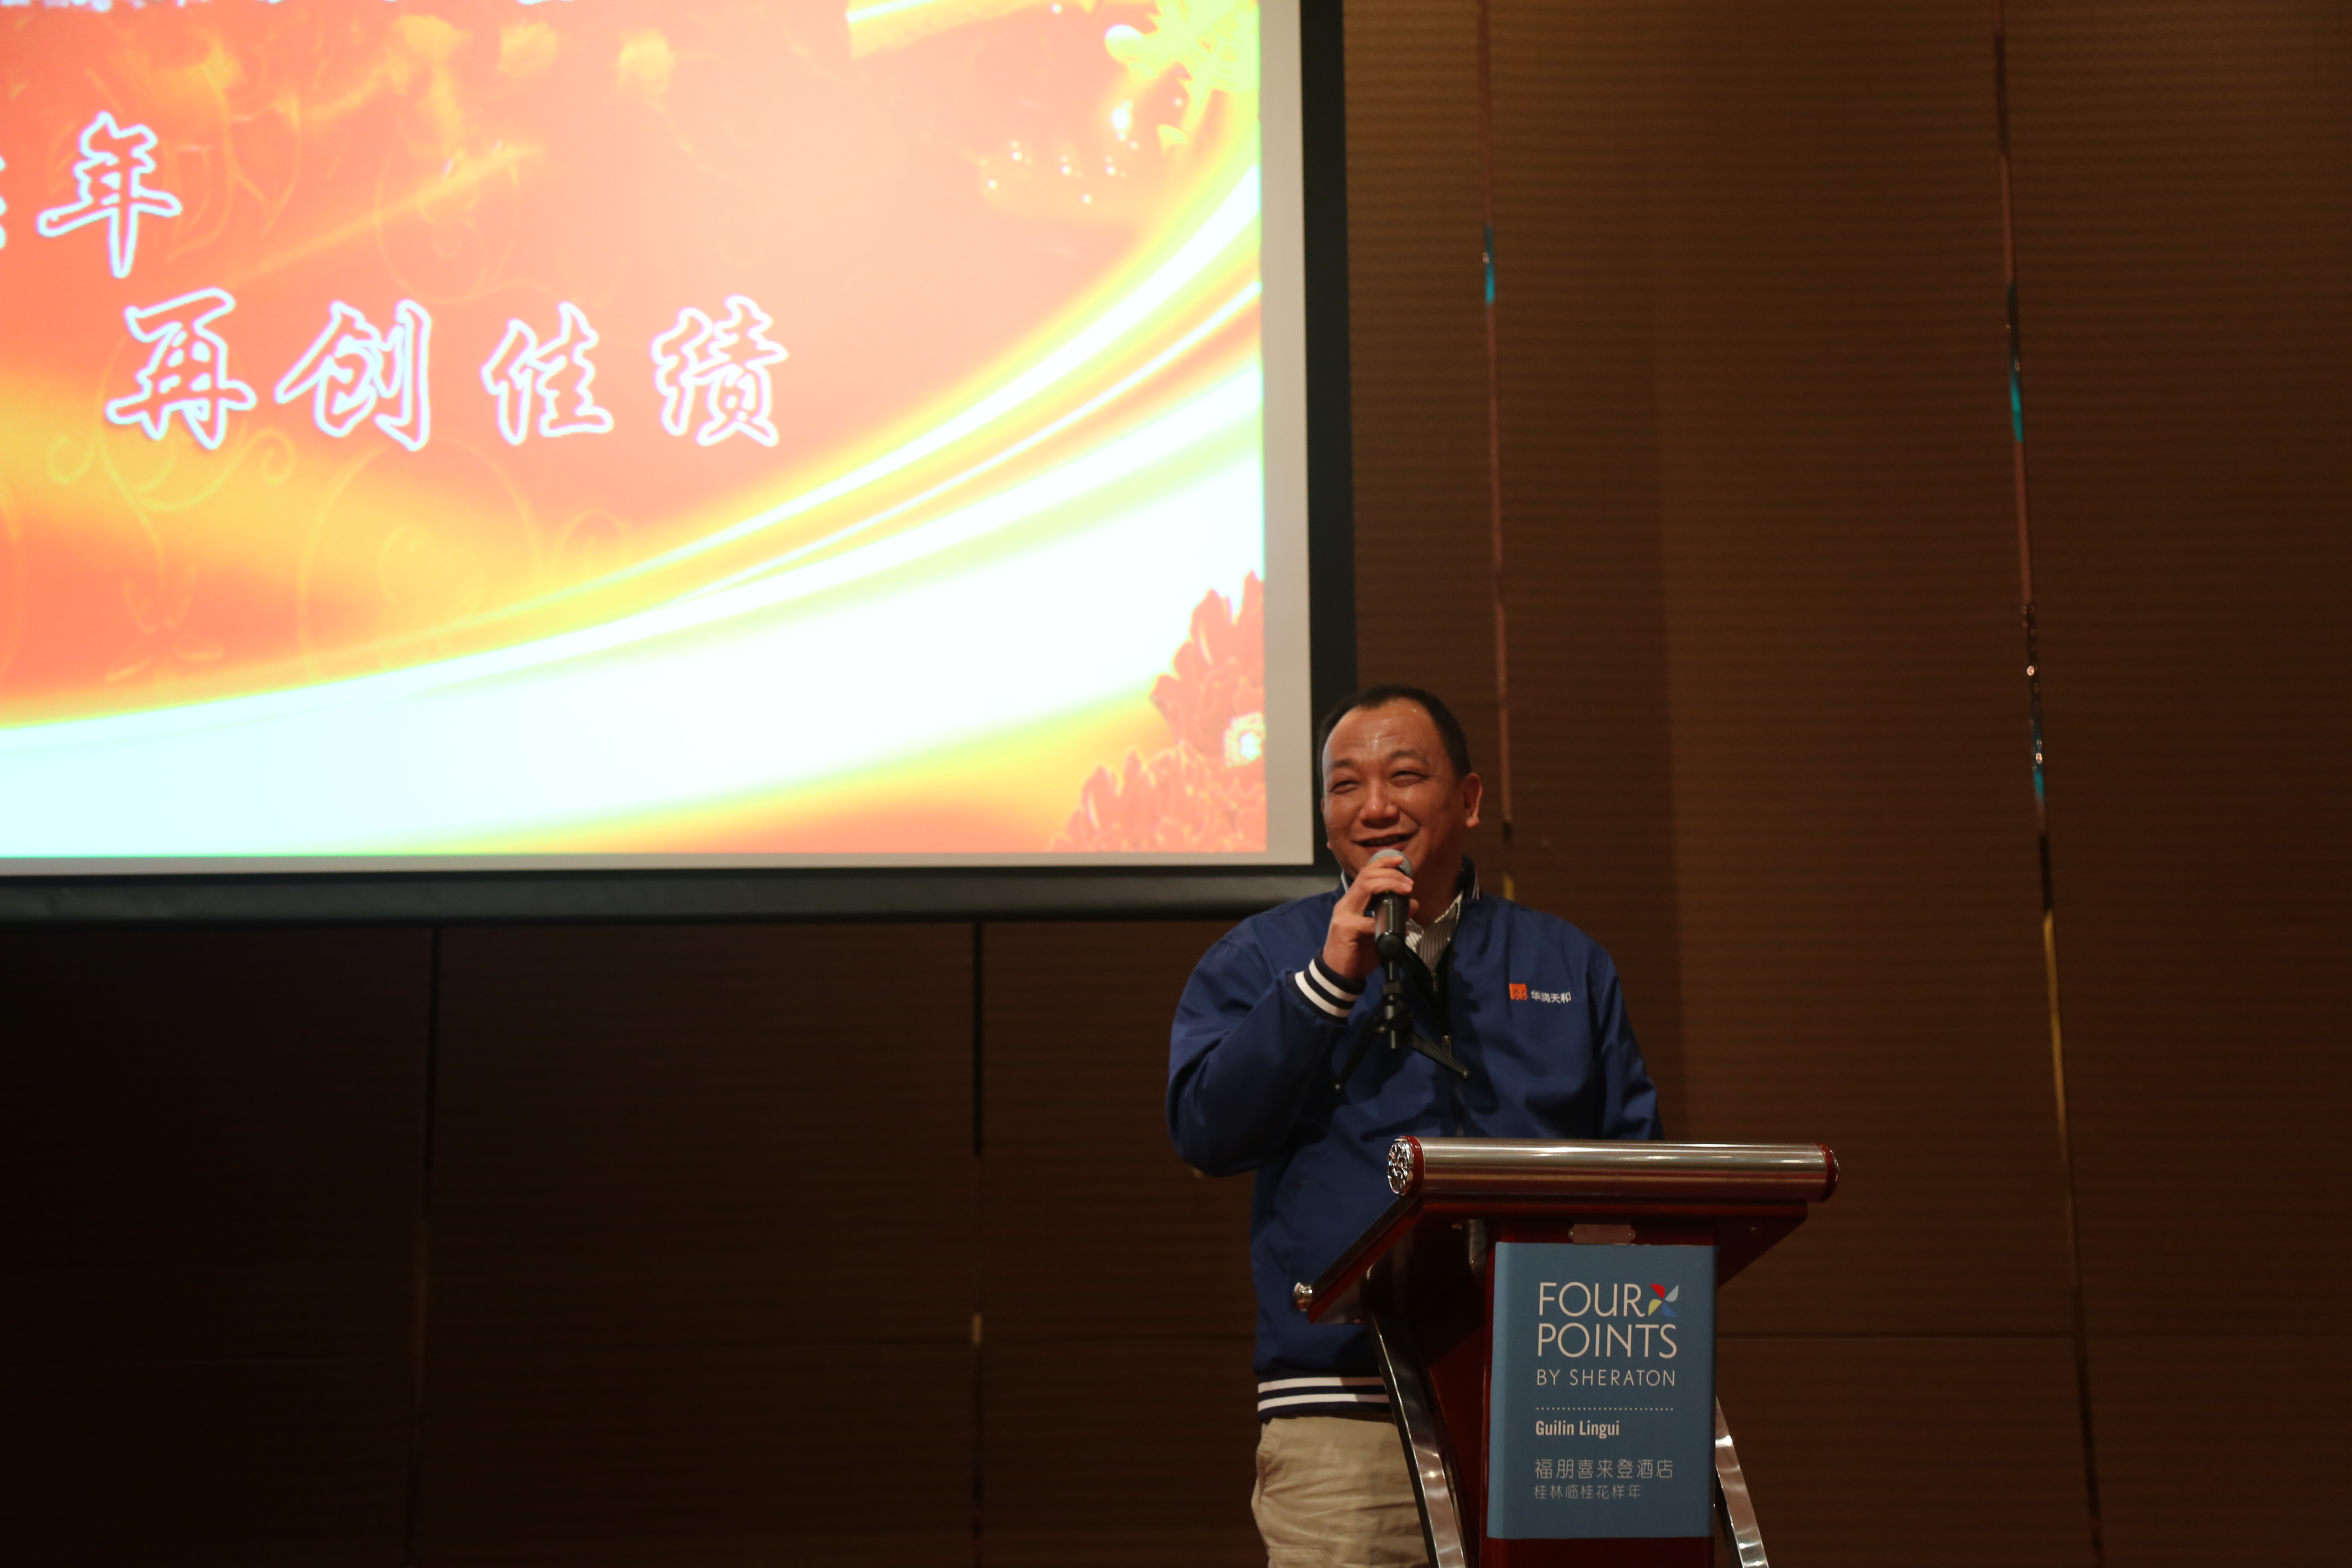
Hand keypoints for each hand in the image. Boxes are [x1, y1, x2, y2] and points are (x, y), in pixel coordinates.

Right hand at [1320, 860, 1413, 981]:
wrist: (1338, 976)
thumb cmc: (1356, 953)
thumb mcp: (1378, 932)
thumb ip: (1393, 917)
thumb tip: (1413, 904)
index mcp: (1352, 902)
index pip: (1365, 874)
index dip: (1382, 863)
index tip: (1400, 861)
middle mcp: (1346, 904)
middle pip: (1366, 876)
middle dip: (1391, 874)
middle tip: (1409, 883)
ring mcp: (1343, 915)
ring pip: (1366, 888)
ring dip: (1389, 885)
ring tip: (1406, 890)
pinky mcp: (1344, 929)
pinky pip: (1368, 921)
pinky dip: (1386, 924)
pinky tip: (1400, 932)